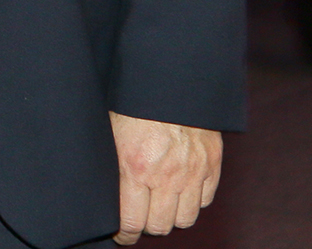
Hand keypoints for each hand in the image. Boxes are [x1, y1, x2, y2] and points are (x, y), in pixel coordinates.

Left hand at [111, 112, 220, 243]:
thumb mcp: (109, 131)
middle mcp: (166, 176)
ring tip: (159, 205)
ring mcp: (192, 172)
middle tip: (138, 217)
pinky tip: (179, 190)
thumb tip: (99, 192)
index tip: (120, 233)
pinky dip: (192, 201)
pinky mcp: (211, 165)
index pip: (130, 222)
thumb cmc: (132, 100)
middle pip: (159, 225)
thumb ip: (110, 164)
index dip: (123, 234)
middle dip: (146, 225)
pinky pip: (204, 201)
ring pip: (184, 219)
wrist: (170, 78)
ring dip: (170, 215)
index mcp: (134, 167)